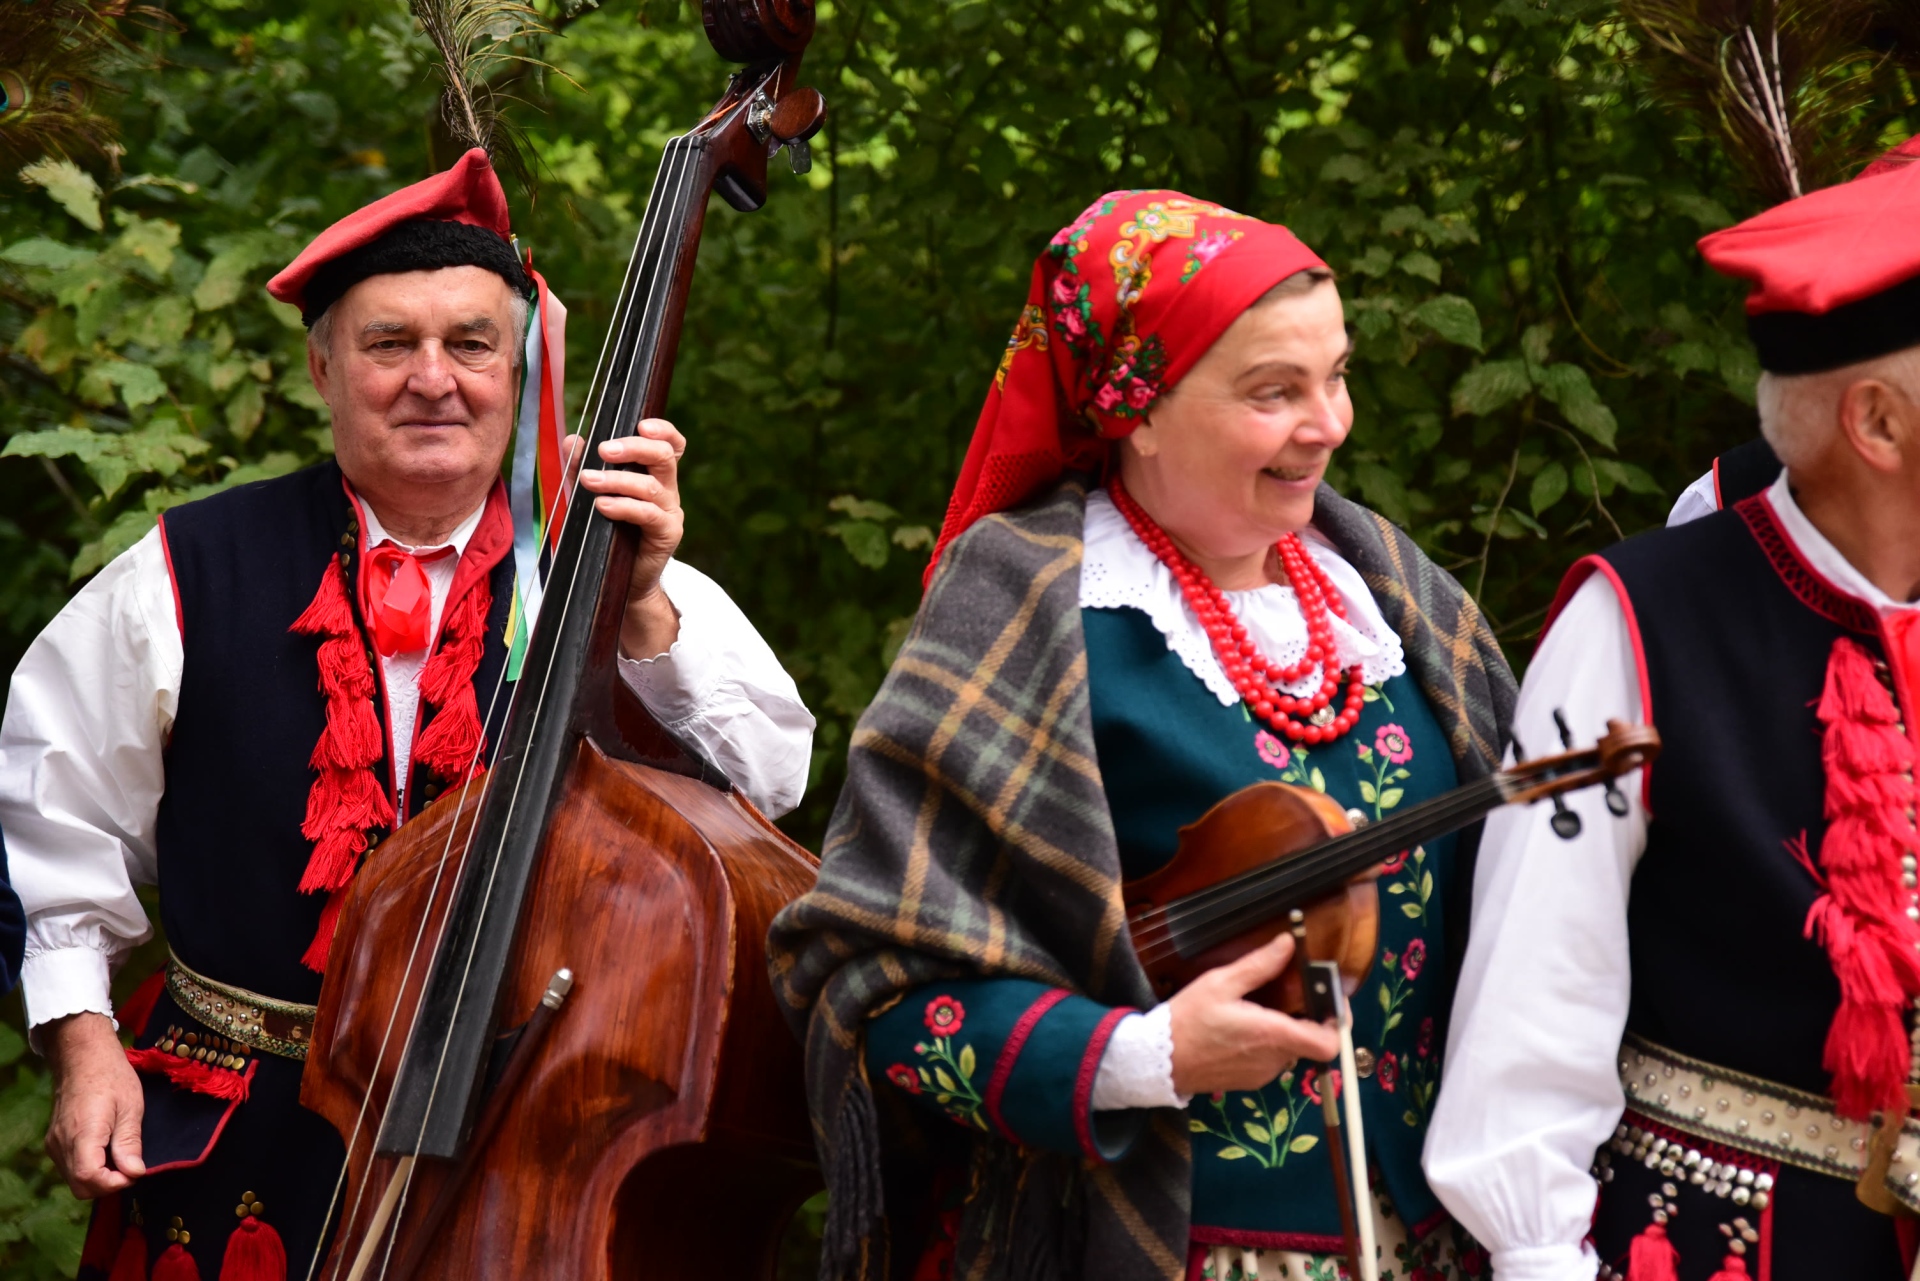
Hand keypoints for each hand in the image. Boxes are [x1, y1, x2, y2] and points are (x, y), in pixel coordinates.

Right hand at [43, 1013, 144, 1197]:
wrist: (82, 1056)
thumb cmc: (111, 1076)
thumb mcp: (131, 1106)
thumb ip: (130, 1142)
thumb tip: (134, 1173)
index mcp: (82, 1133)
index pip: (89, 1178)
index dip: (115, 1183)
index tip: (135, 1172)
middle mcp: (62, 1143)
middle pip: (81, 1186)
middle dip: (109, 1185)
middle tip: (132, 1167)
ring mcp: (54, 1143)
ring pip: (74, 1180)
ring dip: (100, 1178)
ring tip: (122, 1156)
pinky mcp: (54, 1141)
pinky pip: (70, 1167)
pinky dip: (90, 1168)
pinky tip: (108, 1151)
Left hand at [566, 419, 685, 659]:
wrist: (621, 582)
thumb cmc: (609, 534)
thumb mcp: (592, 495)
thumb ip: (583, 468)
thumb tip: (571, 440)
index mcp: (655, 475)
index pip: (671, 445)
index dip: (663, 430)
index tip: (642, 424)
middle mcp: (668, 489)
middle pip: (664, 457)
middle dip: (634, 448)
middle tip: (603, 449)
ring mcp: (670, 512)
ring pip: (651, 486)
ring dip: (617, 480)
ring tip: (588, 480)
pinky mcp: (668, 534)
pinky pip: (649, 514)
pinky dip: (625, 507)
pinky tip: (603, 506)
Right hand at [1167, 932, 1340, 1096]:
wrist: (1158, 1061)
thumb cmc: (1187, 1020)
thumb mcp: (1220, 983)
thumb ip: (1259, 965)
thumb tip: (1287, 944)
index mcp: (1271, 1034)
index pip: (1328, 1043)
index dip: (1337, 1023)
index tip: (1329, 1001)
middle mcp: (1274, 1059)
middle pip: (1310, 1041)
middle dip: (1305, 1018)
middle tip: (1289, 995)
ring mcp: (1263, 1074)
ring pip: (1291, 1050)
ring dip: (1283, 1030)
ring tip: (1258, 1010)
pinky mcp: (1251, 1081)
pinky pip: (1272, 1060)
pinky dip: (1267, 1044)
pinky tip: (1243, 1029)